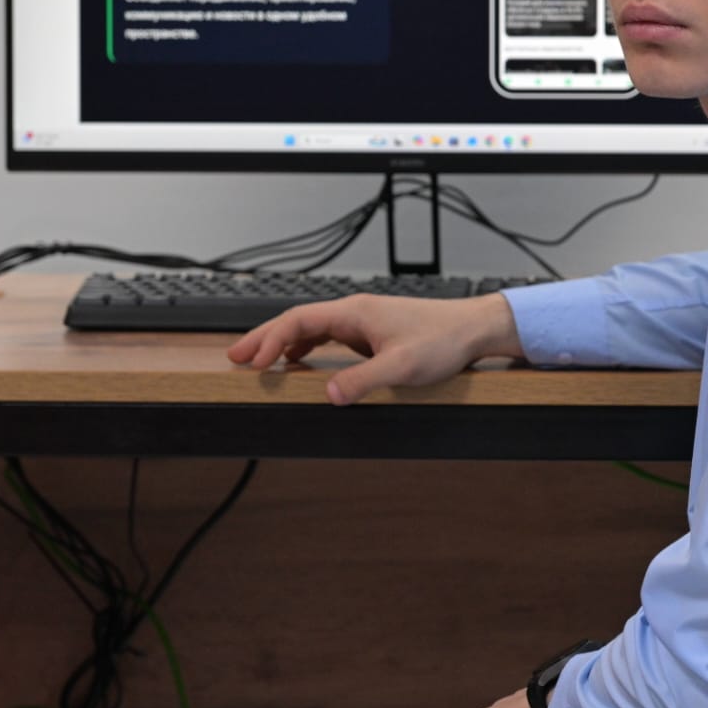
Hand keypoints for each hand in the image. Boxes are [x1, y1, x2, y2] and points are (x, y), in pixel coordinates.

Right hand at [226, 291, 522, 405]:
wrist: (471, 329)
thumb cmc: (442, 340)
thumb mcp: (402, 366)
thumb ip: (363, 380)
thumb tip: (328, 394)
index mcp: (355, 312)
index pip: (299, 320)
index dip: (270, 340)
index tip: (252, 362)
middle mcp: (354, 313)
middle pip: (298, 321)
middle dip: (265, 339)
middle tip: (235, 358)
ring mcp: (362, 323)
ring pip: (311, 329)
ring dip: (283, 344)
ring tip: (258, 363)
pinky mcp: (371, 335)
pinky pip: (328, 338)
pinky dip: (306, 348)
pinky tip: (298, 362)